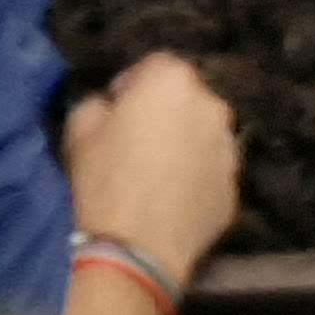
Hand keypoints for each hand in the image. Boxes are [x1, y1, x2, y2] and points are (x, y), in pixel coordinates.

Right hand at [63, 51, 242, 278]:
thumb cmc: (104, 181)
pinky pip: (212, 172)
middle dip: (166, 112)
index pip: (156, 65)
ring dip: (186, 144)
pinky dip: (197, 178)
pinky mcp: (235, 188)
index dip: (134, 84)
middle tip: (139, 140)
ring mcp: (229, 149)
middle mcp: (212, 106)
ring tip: (159, 173)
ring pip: (204, 135)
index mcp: (173, 82)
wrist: (136, 249)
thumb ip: (99, 102)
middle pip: (187, 99)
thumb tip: (112, 106)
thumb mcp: (79, 128)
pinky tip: (173, 199)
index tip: (119, 108)